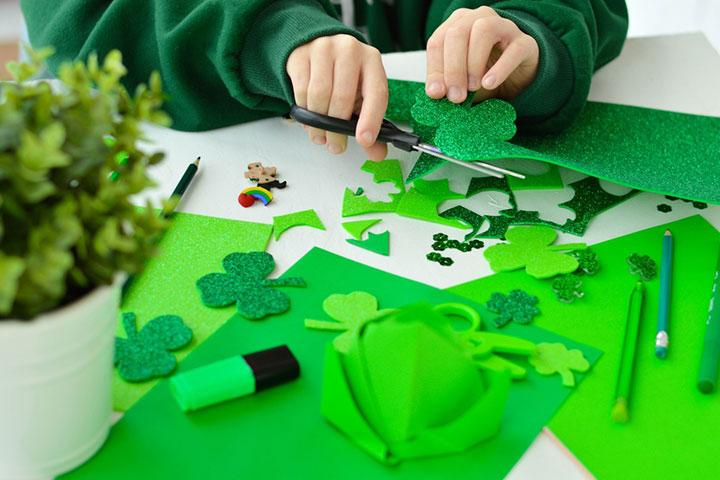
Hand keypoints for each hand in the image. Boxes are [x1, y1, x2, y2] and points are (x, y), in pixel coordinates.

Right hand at [287, 34, 387, 159]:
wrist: (318, 46)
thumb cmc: (344, 76)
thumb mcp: (361, 96)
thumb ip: (369, 124)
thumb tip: (377, 154)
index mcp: (372, 60)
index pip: (376, 92)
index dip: (371, 119)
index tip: (364, 140)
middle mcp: (350, 49)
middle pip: (343, 97)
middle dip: (337, 129)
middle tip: (335, 145)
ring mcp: (324, 48)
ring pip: (319, 94)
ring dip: (318, 124)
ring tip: (320, 136)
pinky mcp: (301, 54)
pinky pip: (301, 90)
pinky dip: (304, 110)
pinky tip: (309, 119)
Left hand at [425, 6, 538, 103]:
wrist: (517, 78)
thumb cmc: (483, 75)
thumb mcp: (461, 81)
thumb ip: (447, 84)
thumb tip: (435, 93)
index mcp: (457, 25)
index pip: (437, 41)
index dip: (435, 68)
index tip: (436, 93)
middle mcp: (479, 18)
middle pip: (457, 33)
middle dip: (453, 68)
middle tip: (456, 96)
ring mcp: (504, 26)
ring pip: (483, 30)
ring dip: (474, 62)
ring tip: (473, 87)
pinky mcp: (526, 42)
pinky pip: (513, 50)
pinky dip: (500, 68)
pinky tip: (490, 83)